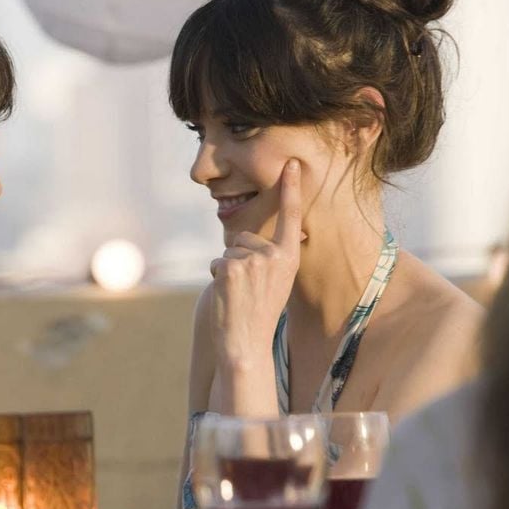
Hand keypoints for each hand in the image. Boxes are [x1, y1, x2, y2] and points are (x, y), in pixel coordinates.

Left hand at [208, 159, 303, 370]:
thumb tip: (261, 240)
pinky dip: (217, 278)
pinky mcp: (230, 267)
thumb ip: (271, 259)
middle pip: (244, 237)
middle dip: (240, 258)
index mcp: (288, 258)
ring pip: (229, 251)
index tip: (292, 164)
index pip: (290, 217)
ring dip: (228, 270)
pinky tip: (228, 296)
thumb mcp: (277, 283)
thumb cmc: (260, 314)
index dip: (290, 189)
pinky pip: (217, 262)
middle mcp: (274, 256)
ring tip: (239, 295)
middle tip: (248, 290)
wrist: (246, 344)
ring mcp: (252, 261)